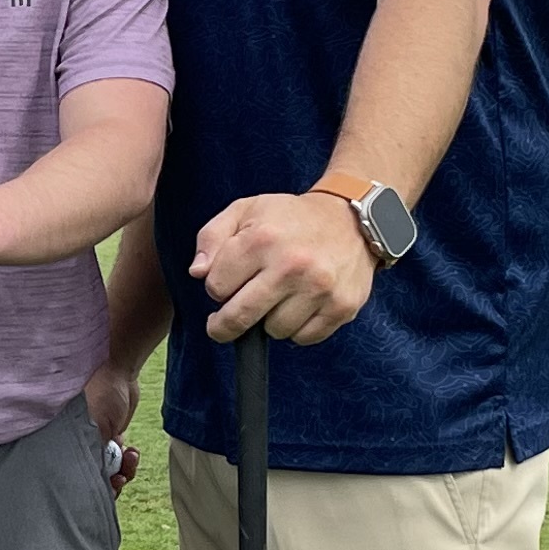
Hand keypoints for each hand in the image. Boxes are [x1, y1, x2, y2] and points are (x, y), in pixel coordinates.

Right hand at [85, 362, 141, 490]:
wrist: (120, 373)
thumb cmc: (101, 394)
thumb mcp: (98, 426)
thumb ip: (95, 452)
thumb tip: (96, 478)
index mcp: (70, 442)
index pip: (77, 474)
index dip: (93, 485)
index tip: (109, 483)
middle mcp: (81, 444)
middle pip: (95, 476)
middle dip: (111, 481)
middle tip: (121, 477)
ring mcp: (97, 442)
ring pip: (110, 469)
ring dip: (124, 469)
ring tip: (131, 457)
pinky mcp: (112, 438)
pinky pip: (120, 459)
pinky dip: (129, 460)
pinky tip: (133, 452)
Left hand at [193, 190, 376, 345]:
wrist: (350, 218)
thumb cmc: (290, 217)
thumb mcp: (245, 211)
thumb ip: (212, 238)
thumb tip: (198, 273)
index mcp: (262, 240)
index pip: (216, 287)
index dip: (217, 287)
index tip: (227, 282)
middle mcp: (292, 266)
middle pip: (239, 318)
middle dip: (223, 326)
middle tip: (221, 325)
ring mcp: (319, 289)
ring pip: (274, 331)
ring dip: (269, 321)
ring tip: (278, 297)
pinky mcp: (341, 307)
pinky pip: (304, 338)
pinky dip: (297, 328)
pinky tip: (300, 306)